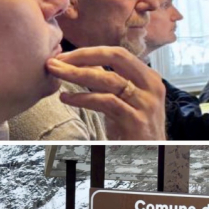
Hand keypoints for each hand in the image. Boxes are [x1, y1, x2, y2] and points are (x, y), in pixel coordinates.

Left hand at [47, 47, 166, 139]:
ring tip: (55, 73)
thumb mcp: (125, 101)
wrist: (153, 156)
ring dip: (77, 74)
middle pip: (116, 58)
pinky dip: (83, 98)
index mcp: (149, 78)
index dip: (89, 52)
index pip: (118, 54)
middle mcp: (151, 87)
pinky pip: (106, 102)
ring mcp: (146, 103)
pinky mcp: (136, 120)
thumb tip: (84, 63)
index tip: (65, 56)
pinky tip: (66, 98)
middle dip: (83, 56)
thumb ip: (110, 82)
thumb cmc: (135, 129)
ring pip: (108, 79)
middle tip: (57, 61)